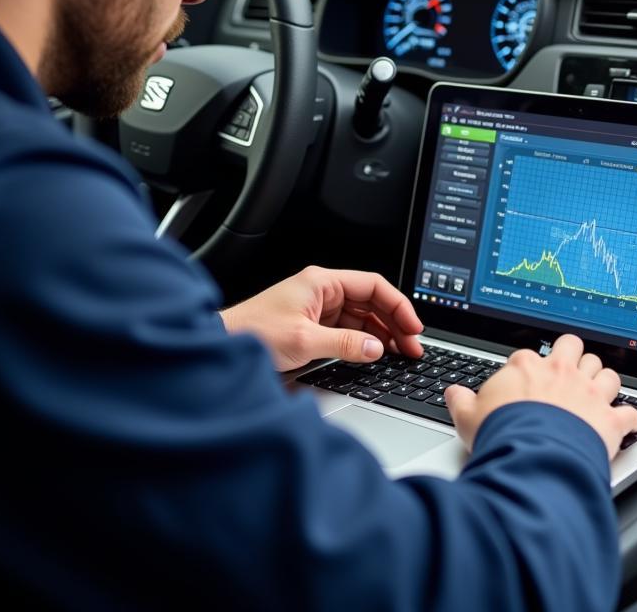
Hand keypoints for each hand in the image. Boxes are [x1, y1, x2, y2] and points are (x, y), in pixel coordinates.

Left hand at [220, 266, 423, 371]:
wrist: (224, 344)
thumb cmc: (253, 332)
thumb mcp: (304, 341)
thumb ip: (345, 345)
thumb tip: (376, 349)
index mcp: (322, 282)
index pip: (373, 286)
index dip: (397, 305)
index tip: (412, 325)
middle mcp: (322, 291)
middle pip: (371, 302)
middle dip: (394, 323)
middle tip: (412, 346)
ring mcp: (319, 308)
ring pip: (362, 317)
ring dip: (382, 334)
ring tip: (400, 353)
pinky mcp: (314, 325)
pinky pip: (349, 330)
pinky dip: (365, 341)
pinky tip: (376, 353)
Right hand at [445, 334, 636, 460]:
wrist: (533, 458)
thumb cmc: (502, 434)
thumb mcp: (468, 417)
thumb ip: (461, 402)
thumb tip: (453, 394)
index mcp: (528, 367)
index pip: (531, 354)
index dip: (530, 366)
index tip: (527, 378)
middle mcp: (562, 373)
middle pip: (575, 348)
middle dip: (574, 357)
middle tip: (568, 371)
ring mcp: (589, 394)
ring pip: (607, 373)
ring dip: (604, 382)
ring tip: (597, 393)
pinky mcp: (610, 420)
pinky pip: (631, 414)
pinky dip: (630, 420)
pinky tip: (626, 425)